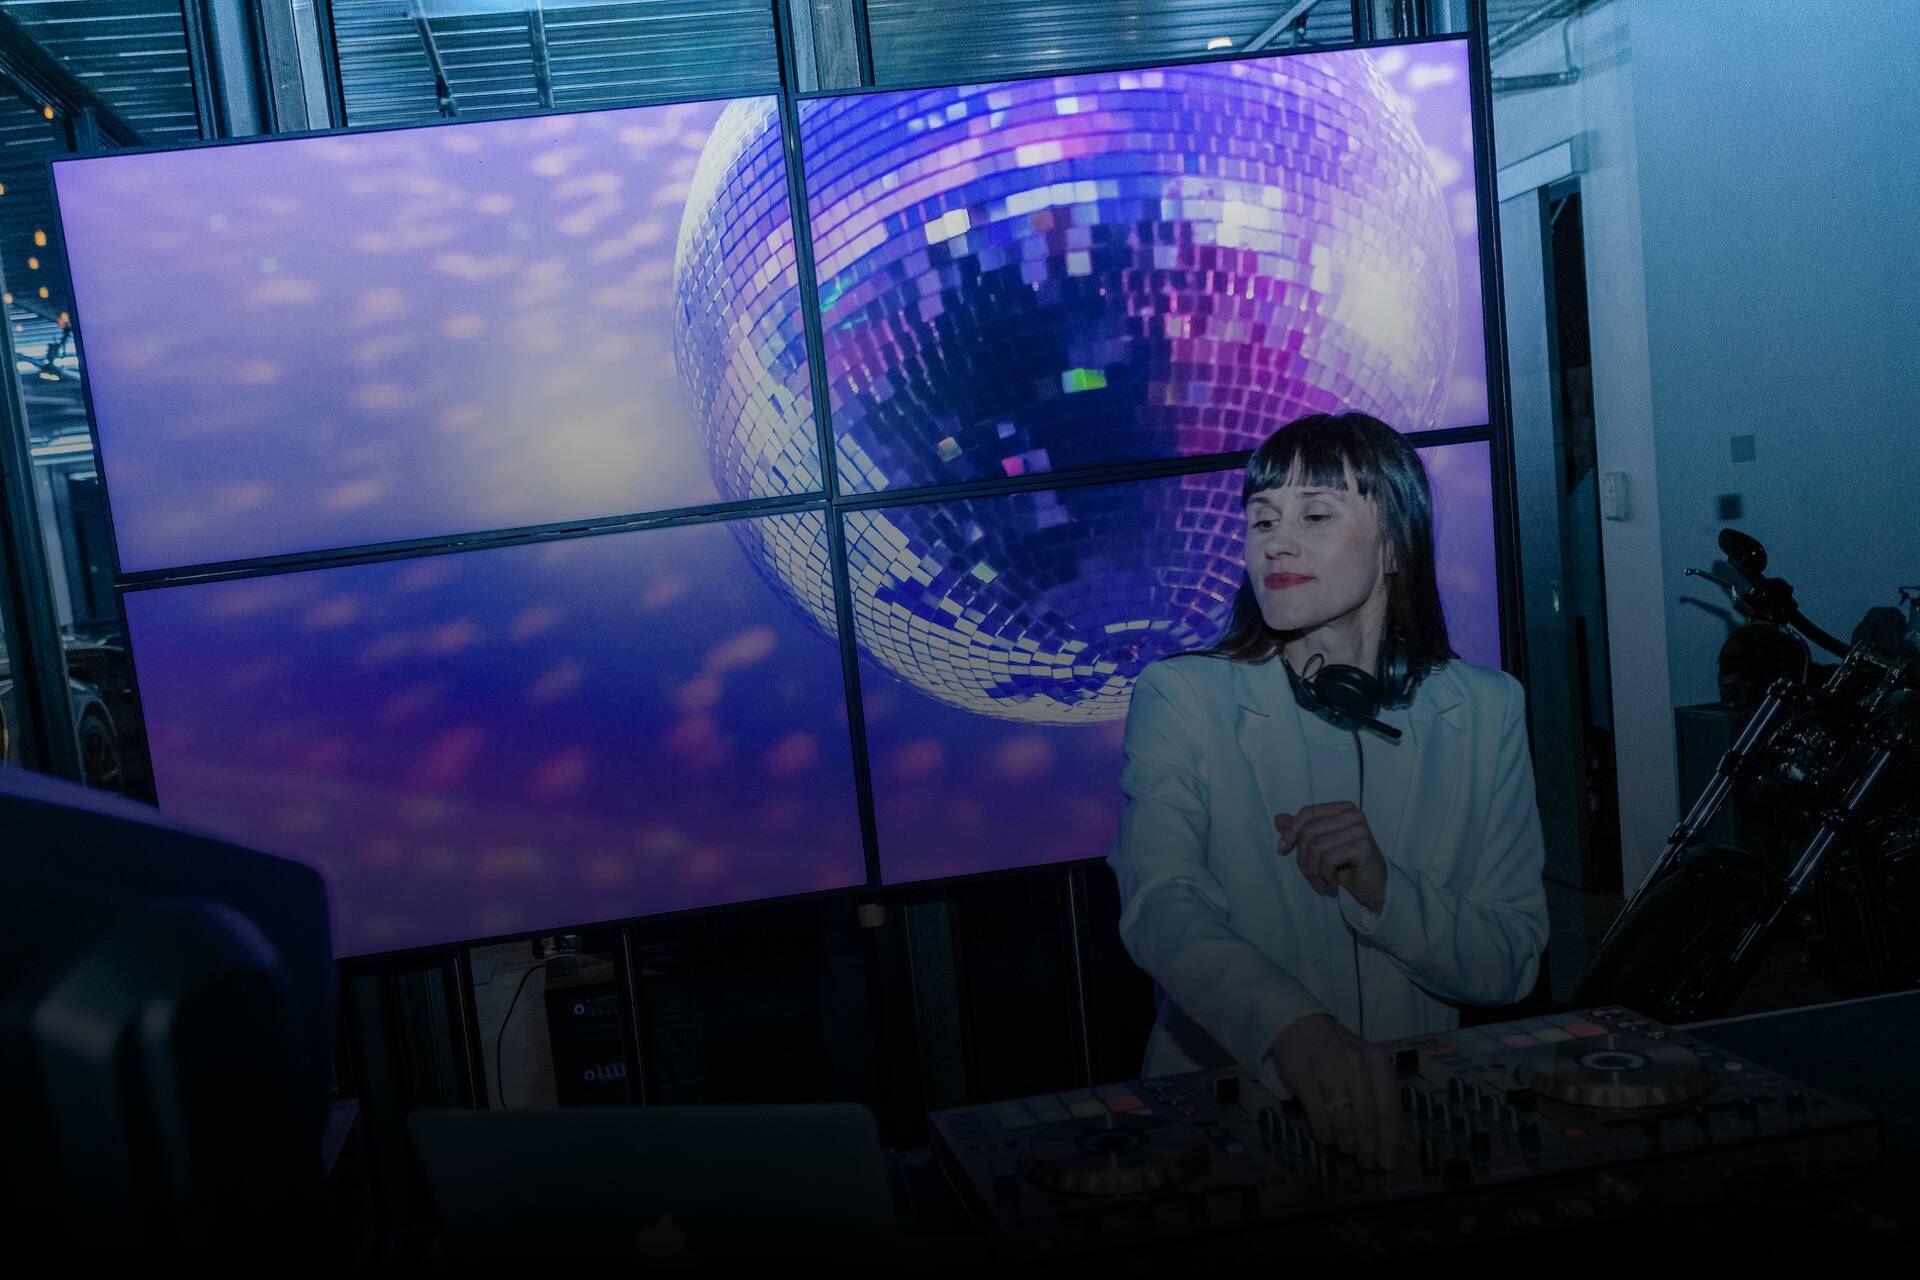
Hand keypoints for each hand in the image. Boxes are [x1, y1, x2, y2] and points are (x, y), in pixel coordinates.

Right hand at [1267, 1013, 1398, 1171]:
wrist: (1301, 1024)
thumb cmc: (1340, 1050)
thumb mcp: (1366, 1063)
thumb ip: (1378, 1093)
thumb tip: (1384, 1140)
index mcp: (1377, 1062)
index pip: (1389, 1109)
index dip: (1389, 1141)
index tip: (1388, 1163)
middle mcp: (1355, 1065)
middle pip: (1366, 1119)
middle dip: (1367, 1147)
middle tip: (1366, 1162)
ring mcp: (1328, 1071)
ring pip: (1342, 1120)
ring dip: (1346, 1142)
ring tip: (1347, 1149)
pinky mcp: (1304, 1078)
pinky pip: (1318, 1117)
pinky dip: (1325, 1134)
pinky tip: (1328, 1139)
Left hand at [1275, 802, 1387, 912]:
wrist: (1374, 887)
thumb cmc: (1346, 865)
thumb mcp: (1320, 847)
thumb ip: (1301, 831)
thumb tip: (1278, 819)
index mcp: (1342, 809)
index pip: (1307, 813)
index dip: (1291, 831)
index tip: (1283, 850)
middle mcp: (1353, 814)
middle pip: (1309, 831)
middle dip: (1303, 858)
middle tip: (1310, 876)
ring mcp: (1360, 829)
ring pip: (1317, 847)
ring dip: (1314, 872)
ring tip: (1321, 883)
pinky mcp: (1363, 846)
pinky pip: (1329, 859)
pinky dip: (1326, 877)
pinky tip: (1332, 885)